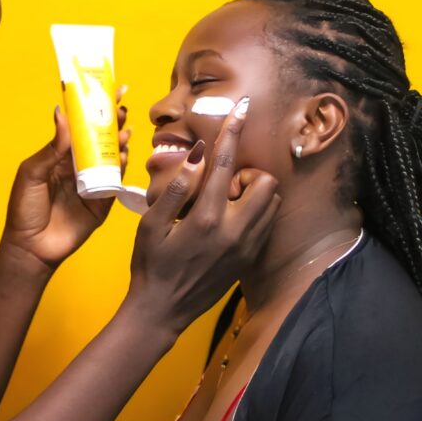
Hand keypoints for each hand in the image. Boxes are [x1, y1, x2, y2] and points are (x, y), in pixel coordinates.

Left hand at [2, 89, 130, 270]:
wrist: (31, 247)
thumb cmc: (25, 208)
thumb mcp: (32, 173)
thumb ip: (52, 147)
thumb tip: (62, 113)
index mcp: (62, 156)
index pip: (81, 127)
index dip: (94, 109)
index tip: (108, 90)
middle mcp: (80, 166)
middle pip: (102, 139)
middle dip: (113, 121)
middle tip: (122, 107)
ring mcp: (94, 183)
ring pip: (113, 157)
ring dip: (121, 141)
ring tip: (125, 128)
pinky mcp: (103, 202)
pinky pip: (116, 182)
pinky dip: (123, 168)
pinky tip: (125, 155)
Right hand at [124, 98, 280, 336]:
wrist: (162, 311)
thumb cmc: (150, 265)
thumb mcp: (151, 225)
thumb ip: (176, 187)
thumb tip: (197, 154)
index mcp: (208, 218)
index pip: (225, 163)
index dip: (233, 131)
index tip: (241, 108)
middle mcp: (235, 231)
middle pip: (265, 182)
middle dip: (247, 173)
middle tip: (221, 184)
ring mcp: (246, 248)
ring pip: (271, 202)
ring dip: (253, 193)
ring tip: (224, 202)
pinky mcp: (250, 260)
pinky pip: (267, 224)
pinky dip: (256, 212)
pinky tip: (230, 218)